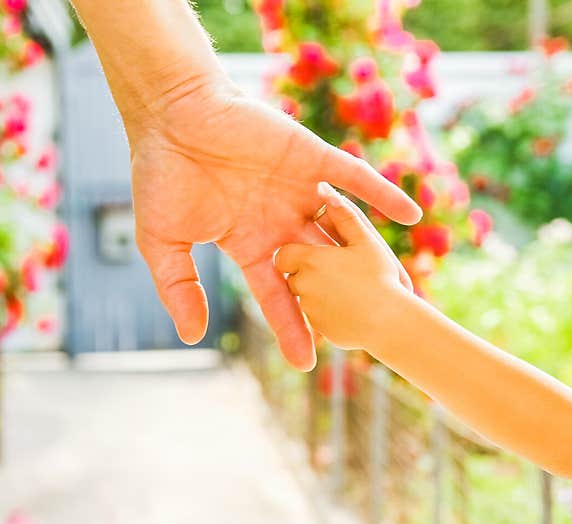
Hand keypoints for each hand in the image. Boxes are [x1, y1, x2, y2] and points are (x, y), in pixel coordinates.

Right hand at [129, 80, 420, 370]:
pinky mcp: (309, 157)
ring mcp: (298, 190)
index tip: (306, 362)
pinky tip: (411, 215)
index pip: (277, 293)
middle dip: (341, 301)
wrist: (171, 114)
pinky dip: (382, 194)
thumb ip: (179, 287)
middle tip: (369, 333)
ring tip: (400, 287)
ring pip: (342, 230)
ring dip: (371, 256)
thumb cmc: (160, 175)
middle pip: (320, 270)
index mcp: (249, 244)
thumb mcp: (163, 242)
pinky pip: (353, 178)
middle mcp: (279, 222)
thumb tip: (191, 336)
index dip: (291, 326)